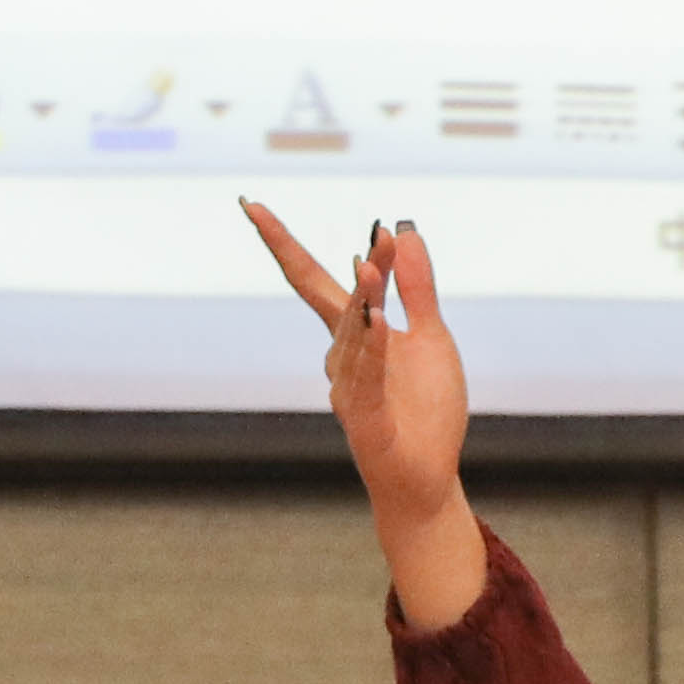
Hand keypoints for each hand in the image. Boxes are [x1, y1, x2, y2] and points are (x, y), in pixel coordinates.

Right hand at [248, 199, 482, 627]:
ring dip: (364, 298)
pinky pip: (367, 377)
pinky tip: (381, 321)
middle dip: (323, 260)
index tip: (252, 205)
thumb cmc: (425, 411)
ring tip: (374, 260)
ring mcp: (348, 389)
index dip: (282, 244)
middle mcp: (340, 358)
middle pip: (333, 299)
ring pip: (352, 335)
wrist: (428, 479)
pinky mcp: (366, 419)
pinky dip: (373, 348)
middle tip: (330, 223)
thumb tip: (405, 231)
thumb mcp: (431, 338)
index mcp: (354, 335)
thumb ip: (417, 288)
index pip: (311, 280)